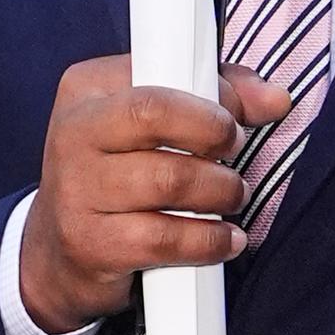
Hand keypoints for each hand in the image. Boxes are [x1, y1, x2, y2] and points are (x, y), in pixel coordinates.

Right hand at [18, 56, 291, 333]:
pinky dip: (209, 240)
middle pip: (157, 118)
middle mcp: (72, 134)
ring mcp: (76, 191)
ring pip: (169, 181)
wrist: (57, 254)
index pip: (158, 80)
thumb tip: (277, 98)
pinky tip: (225, 239)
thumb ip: (217, 96)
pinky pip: (165, 239)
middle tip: (234, 157)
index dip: (211, 100)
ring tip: (233, 197)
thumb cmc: (119, 173)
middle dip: (215, 138)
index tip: (236, 121)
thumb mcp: (153, 121)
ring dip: (221, 192)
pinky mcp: (90, 244)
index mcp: (86, 89)